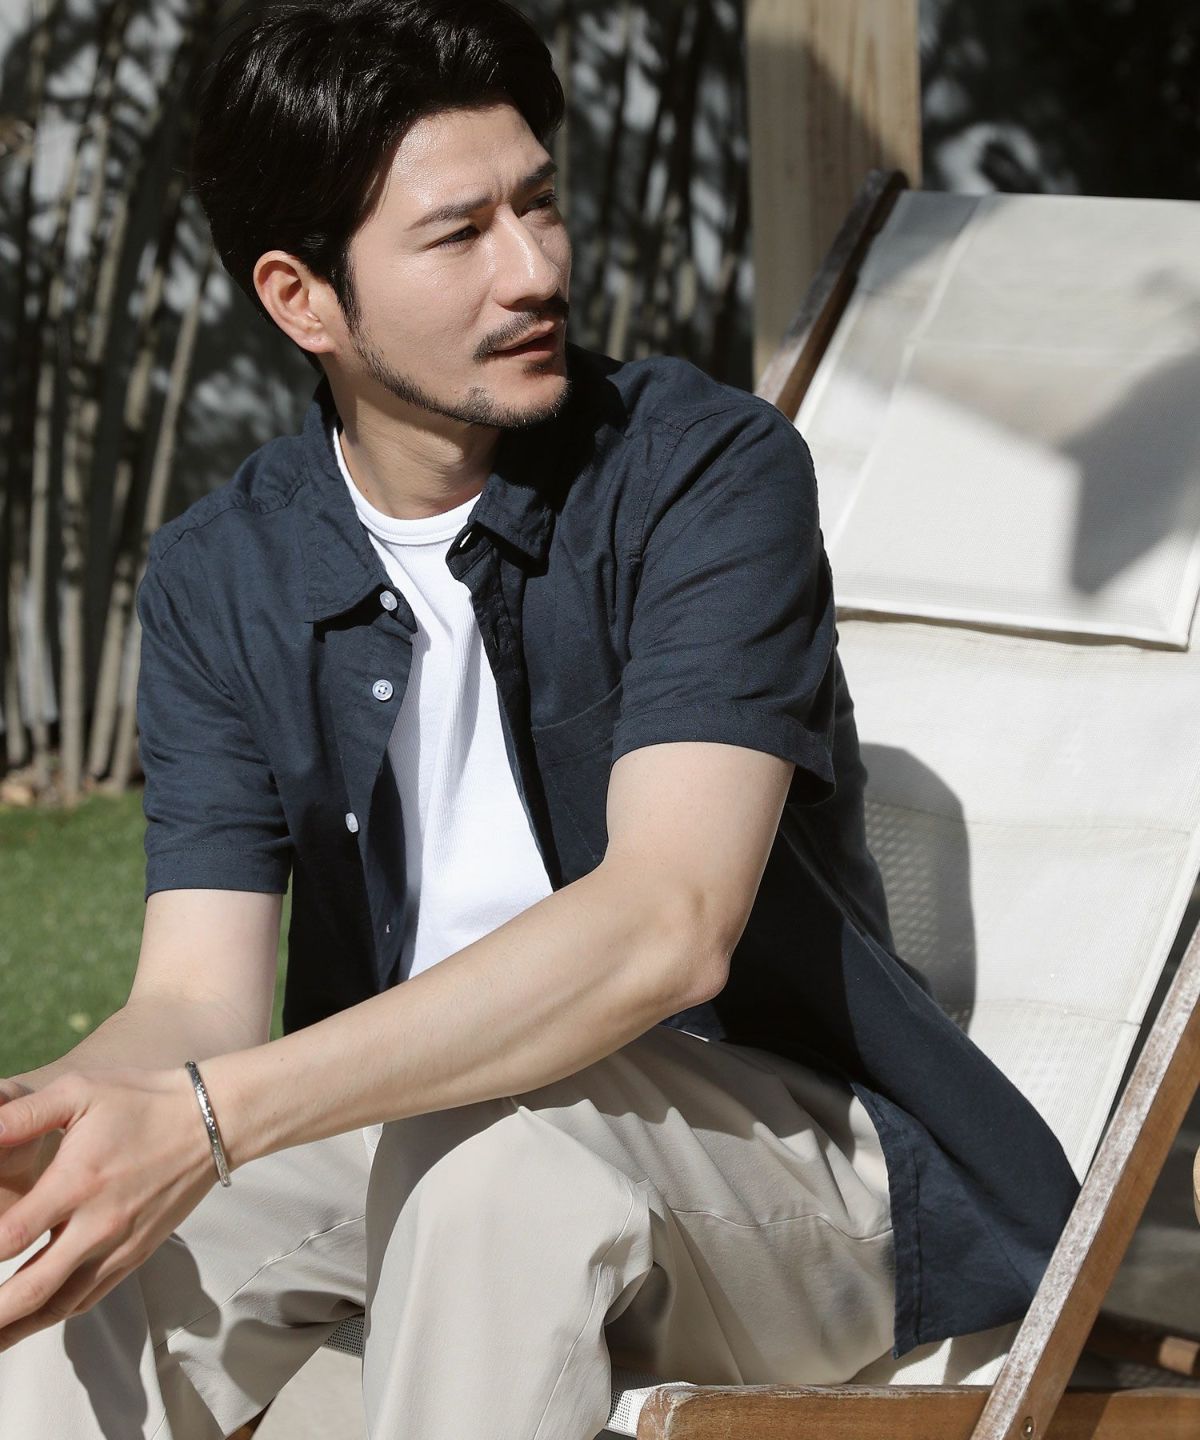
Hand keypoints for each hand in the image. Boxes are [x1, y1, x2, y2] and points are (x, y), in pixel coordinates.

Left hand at [0, 1067, 218, 1349]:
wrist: (209, 1122)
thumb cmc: (142, 1101)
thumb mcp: (80, 1091)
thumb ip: (23, 1114)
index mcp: (77, 1183)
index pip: (11, 1236)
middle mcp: (97, 1225)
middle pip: (31, 1290)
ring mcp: (118, 1247)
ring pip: (58, 1306)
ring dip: (15, 1327)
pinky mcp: (134, 1255)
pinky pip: (87, 1299)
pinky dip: (52, 1316)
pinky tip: (30, 1319)